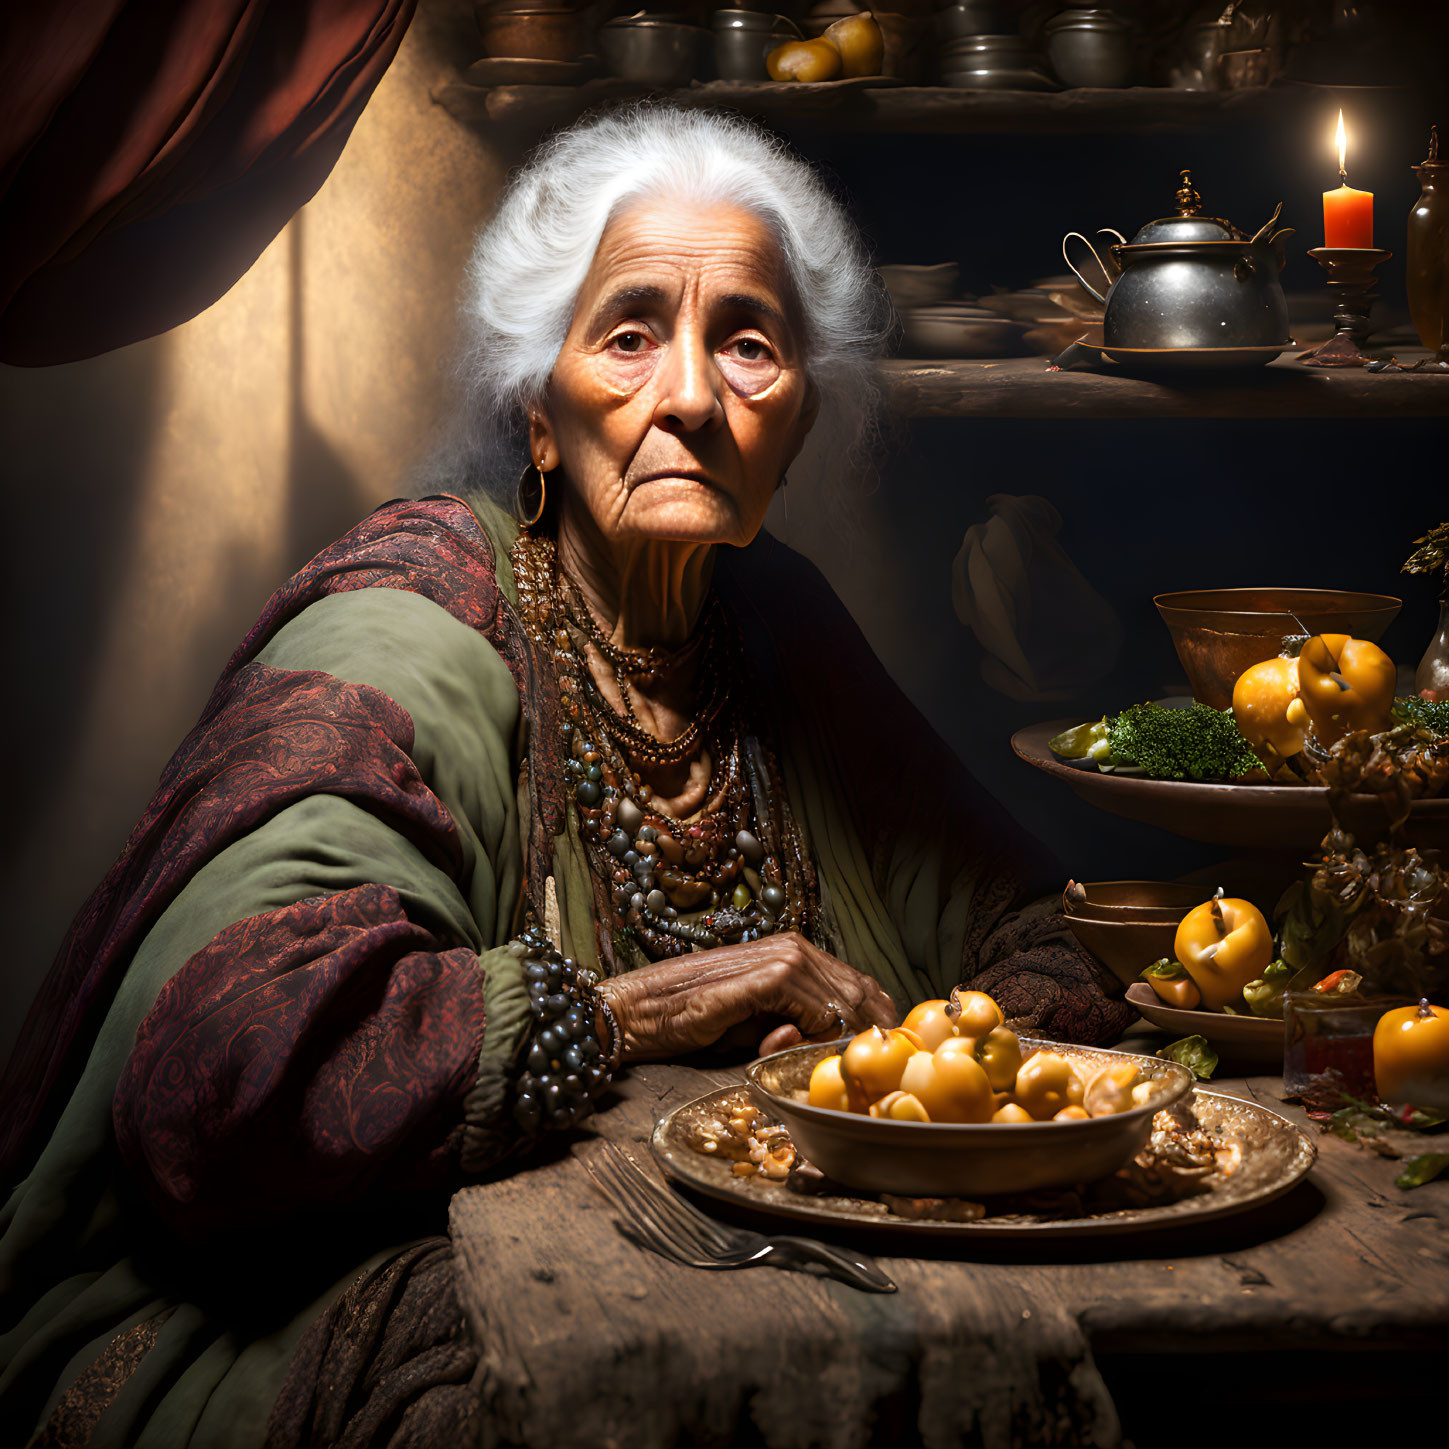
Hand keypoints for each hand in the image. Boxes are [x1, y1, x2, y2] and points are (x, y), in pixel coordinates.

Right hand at [597, 931, 896, 1061]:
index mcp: (795, 954)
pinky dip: (821, 1040)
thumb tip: (831, 1040)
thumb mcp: (757, 1025)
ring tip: (828, 1069)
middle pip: (864, 995)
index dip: (874, 1025)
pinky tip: (807, 1058)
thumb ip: (797, 1028)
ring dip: (845, 1043)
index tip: (874, 1061)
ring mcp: (782, 959)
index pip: (861, 987)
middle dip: (868, 1038)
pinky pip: (818, 1013)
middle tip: (861, 1074)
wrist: (641, 1011)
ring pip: (847, 1003)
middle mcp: (794, 949)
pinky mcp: (767, 978)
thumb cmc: (694, 1019)